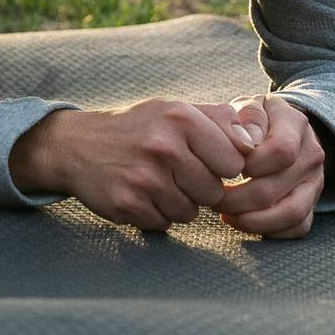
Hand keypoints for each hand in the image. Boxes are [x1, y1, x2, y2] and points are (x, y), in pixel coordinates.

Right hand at [9, 98, 258, 232]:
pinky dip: (155, 215)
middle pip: (214, 192)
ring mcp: (144, 177)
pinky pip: (163, 224)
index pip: (235, 163)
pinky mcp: (127, 204)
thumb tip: (258, 142)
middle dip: (201, 189)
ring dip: (178, 204)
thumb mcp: (176, 110)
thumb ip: (221, 122)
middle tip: (176, 174)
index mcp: (181, 117)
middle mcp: (163, 146)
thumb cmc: (138, 127)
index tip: (205, 161)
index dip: (223, 167)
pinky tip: (140, 194)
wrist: (76, 145)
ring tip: (156, 182)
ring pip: (191, 213)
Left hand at [214, 94, 326, 238]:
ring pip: (291, 213)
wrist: (278, 130)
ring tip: (226, 215)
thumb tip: (246, 144)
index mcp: (296, 124)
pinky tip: (243, 222)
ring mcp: (315, 181)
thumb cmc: (253, 121)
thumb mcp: (247, 105)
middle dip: (237, 199)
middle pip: (276, 187)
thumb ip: (247, 116)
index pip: (280, 150)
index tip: (224, 166)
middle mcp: (312, 153)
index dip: (249, 164)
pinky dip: (268, 231)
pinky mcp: (312, 204)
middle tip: (212, 198)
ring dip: (253, 220)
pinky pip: (297, 228)